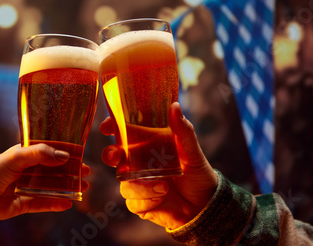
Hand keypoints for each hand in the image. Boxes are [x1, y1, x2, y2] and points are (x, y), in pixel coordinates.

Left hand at [0, 143, 90, 219]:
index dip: (64, 151)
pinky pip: (43, 203)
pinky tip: (69, 203)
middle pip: (53, 169)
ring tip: (84, 187)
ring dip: (67, 187)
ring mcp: (26, 187)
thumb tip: (64, 155)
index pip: (48, 150)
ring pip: (51, 186)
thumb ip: (40, 154)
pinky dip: (56, 203)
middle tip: (87, 172)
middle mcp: (26, 170)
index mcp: (23, 154)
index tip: (80, 154)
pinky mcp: (24, 203)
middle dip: (70, 171)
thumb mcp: (16, 157)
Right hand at [101, 102, 217, 229]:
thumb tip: (174, 106)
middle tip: (116, 156)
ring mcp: (138, 183)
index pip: (123, 132)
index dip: (111, 127)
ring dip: (140, 185)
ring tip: (163, 186)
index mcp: (147, 145)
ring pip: (124, 182)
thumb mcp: (192, 151)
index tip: (107, 126)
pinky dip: (147, 199)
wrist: (205, 205)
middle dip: (110, 154)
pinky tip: (162, 196)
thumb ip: (183, 130)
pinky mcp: (140, 203)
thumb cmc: (198, 174)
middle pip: (113, 155)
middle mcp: (138, 163)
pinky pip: (133, 201)